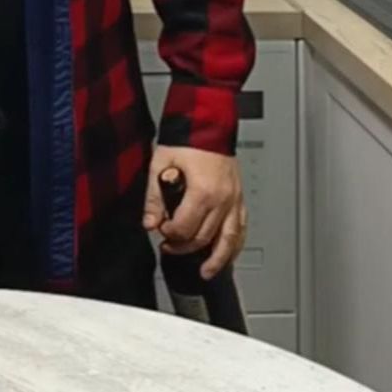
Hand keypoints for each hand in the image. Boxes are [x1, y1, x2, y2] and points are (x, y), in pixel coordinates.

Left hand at [142, 146, 246, 282]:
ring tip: (207, 271)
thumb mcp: (161, 164)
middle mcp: (222, 199)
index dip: (169, 233)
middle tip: (171, 246)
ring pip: (230, 240)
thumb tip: (150, 222)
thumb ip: (154, 197)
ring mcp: (234, 198)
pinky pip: (241, 228)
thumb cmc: (188, 137)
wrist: (208, 120)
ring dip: (218, 259)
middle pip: (204, 237)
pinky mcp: (240, 196)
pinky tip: (228, 253)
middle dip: (185, 246)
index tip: (161, 229)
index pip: (185, 228)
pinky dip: (235, 244)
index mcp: (203, 191)